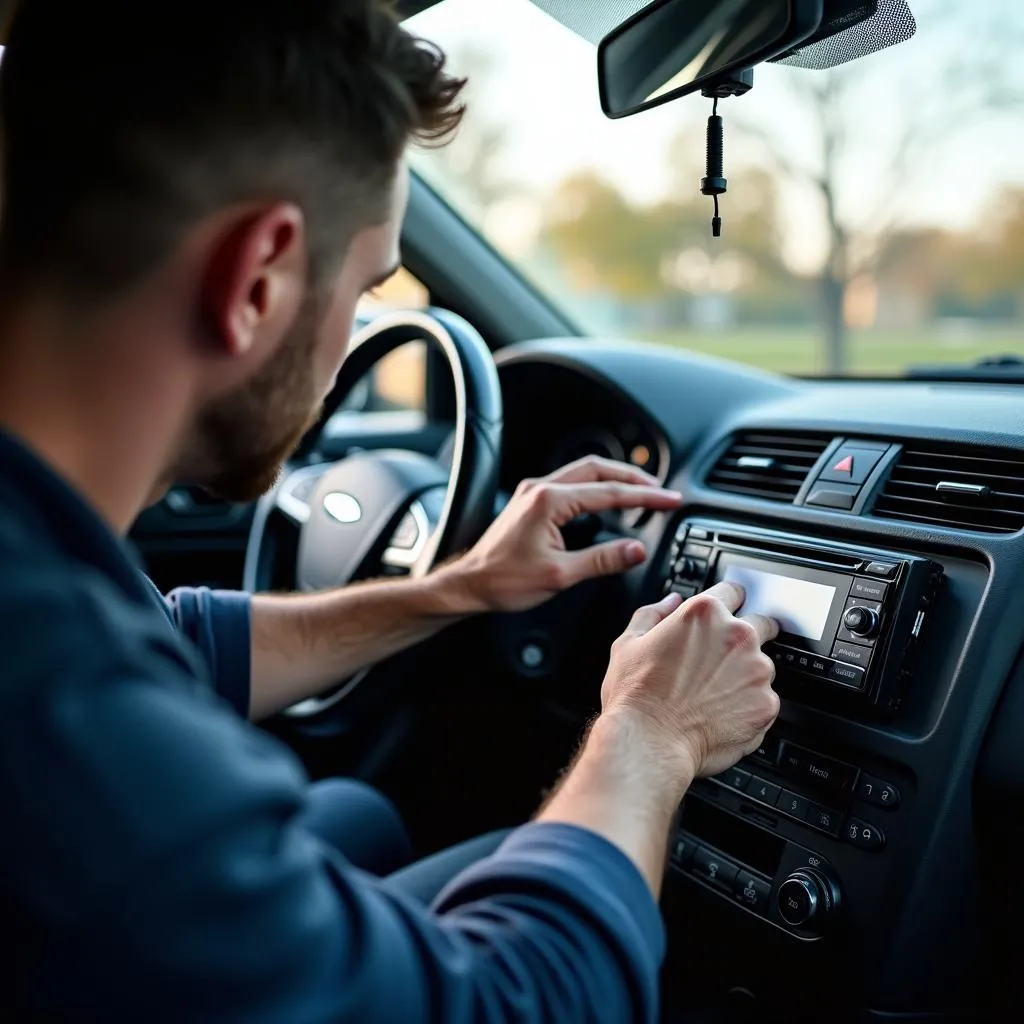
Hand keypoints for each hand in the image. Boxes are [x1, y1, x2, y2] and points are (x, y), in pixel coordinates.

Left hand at [452, 456, 682, 613]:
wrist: (469, 584)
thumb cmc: (504, 581)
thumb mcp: (560, 575)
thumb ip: (603, 559)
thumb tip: (637, 550)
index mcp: (549, 501)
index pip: (609, 492)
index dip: (645, 497)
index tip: (670, 499)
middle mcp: (541, 488)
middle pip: (598, 469)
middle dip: (634, 478)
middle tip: (662, 491)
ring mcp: (534, 492)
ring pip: (584, 472)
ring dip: (615, 479)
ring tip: (642, 490)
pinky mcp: (531, 501)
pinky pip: (571, 483)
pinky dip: (596, 487)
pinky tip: (608, 499)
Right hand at [600, 581, 779, 782]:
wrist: (648, 744)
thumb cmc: (635, 696)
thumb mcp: (628, 643)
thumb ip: (653, 613)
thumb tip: (670, 602)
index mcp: (704, 614)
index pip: (734, 591)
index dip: (729, 601)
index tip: (729, 612)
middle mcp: (737, 636)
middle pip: (761, 624)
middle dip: (748, 636)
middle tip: (723, 659)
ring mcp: (756, 671)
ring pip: (762, 666)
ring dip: (747, 675)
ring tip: (713, 696)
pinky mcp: (766, 705)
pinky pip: (764, 700)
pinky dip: (749, 707)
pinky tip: (721, 715)